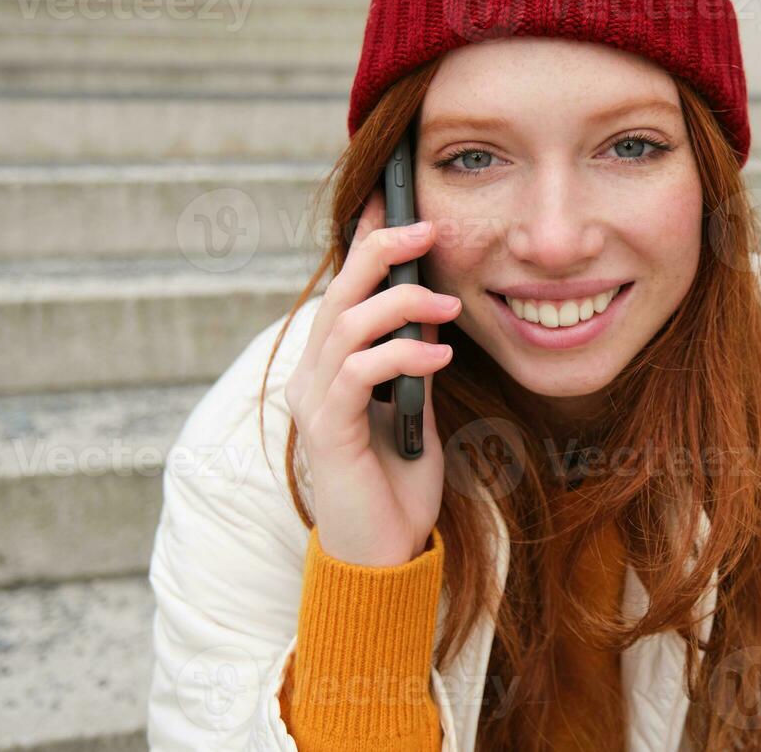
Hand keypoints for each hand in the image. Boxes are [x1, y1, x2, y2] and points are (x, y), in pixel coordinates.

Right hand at [283, 186, 458, 566]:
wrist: (384, 556)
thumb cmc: (398, 484)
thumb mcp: (414, 407)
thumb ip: (412, 361)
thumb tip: (430, 309)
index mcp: (330, 367)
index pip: (344, 291)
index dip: (365, 243)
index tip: (396, 204)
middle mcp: (312, 377)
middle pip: (338, 294)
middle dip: (381, 251)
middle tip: (426, 227)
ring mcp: (315, 403)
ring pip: (345, 325)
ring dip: (400, 304)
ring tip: (448, 306)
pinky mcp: (327, 432)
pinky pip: (358, 373)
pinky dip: (401, 355)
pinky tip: (438, 358)